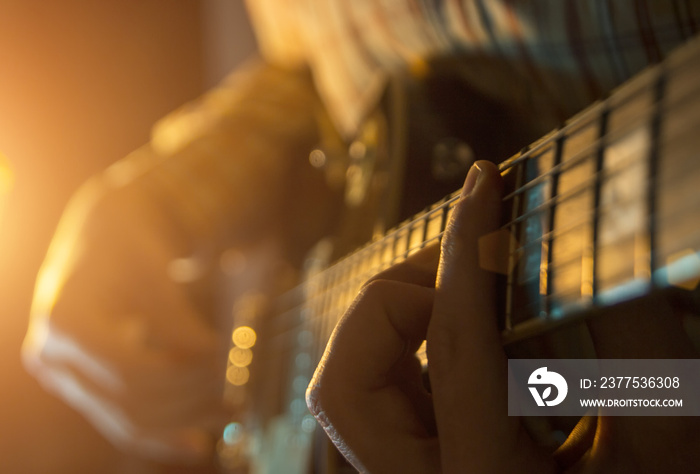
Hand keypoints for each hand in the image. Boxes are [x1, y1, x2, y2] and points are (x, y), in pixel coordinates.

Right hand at [23, 178, 225, 462]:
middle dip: (188, 401)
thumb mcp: (153, 266)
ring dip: (182, 422)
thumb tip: (207, 356)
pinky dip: (161, 434)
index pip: (128, 368)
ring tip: (231, 414)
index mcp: (66, 320)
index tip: (224, 362)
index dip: (182, 373)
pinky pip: (121, 422)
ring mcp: (66, 376)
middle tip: (237, 394)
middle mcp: (54, 355)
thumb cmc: (132, 240)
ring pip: (126, 420)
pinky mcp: (86, 386)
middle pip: (128, 400)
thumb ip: (174, 314)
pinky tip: (197, 443)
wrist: (109, 235)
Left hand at [306, 161, 699, 472]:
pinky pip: (374, 390)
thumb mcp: (665, 428)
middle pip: (344, 386)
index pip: (453, 353)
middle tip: (461, 263)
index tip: (483, 188)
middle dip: (395, 303)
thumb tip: (577, 234)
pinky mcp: (409, 462)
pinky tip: (462, 320)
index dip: (467, 254)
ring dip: (395, 320)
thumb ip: (626, 331)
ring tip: (463, 287)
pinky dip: (406, 340)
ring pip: (346, 387)